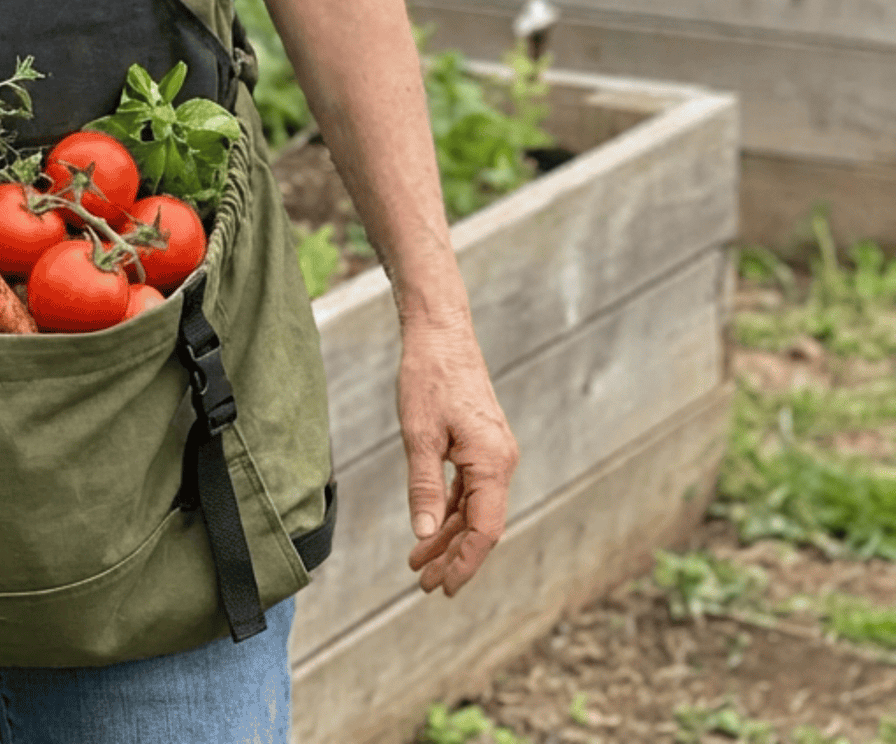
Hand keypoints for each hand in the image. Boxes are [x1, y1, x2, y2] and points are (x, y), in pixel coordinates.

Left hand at [398, 315, 517, 596]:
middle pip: (480, 524)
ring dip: (448, 536)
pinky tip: (431, 527)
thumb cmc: (428, 377)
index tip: (444, 588)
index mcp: (492, 462)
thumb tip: (424, 533)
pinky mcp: (481, 444)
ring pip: (473, 508)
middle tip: (424, 584)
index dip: (465, 562)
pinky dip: (450, 510)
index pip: (484, 529)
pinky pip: (469, 488)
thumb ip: (423, 485)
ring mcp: (493, 452)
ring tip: (419, 564)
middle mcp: (501, 461)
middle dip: (453, 557)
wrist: (440, 332)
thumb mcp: (418, 434)